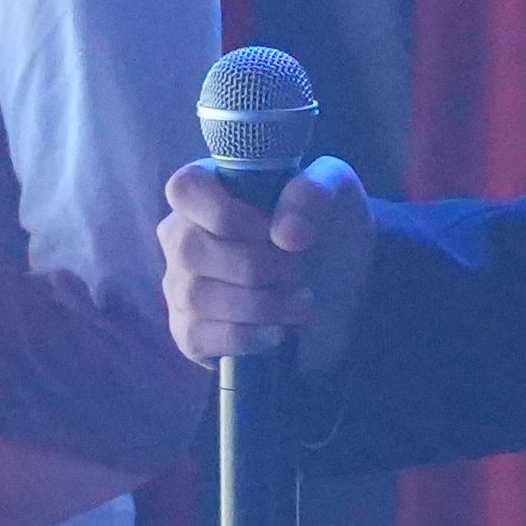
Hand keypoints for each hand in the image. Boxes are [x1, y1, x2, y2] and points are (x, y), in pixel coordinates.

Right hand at [156, 152, 373, 374]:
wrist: (344, 289)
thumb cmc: (327, 227)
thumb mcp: (337, 191)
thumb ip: (313, 192)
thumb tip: (285, 234)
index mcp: (208, 189)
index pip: (184, 189)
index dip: (225, 213)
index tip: (272, 232)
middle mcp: (183, 235)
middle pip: (191, 250)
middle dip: (257, 266)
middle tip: (299, 271)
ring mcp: (181, 285)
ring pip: (196, 296)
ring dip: (260, 304)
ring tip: (301, 302)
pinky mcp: (189, 331)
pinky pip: (197, 336)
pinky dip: (246, 337)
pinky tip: (278, 331)